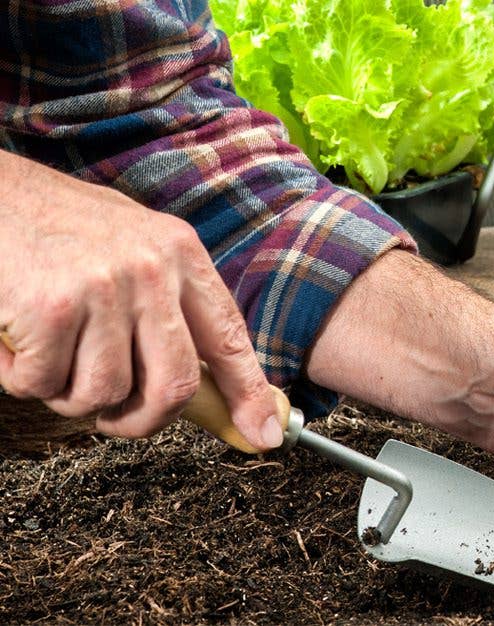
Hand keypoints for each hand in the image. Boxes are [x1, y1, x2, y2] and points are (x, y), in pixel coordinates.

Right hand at [0, 152, 280, 448]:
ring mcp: (102, 288)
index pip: (228, 337)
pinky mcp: (50, 308)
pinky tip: (15, 339)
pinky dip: (21, 378)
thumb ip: (170, 303)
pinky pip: (43, 384)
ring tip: (50, 356)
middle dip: (143, 420)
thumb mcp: (133, 246)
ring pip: (104, 393)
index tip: (264, 434)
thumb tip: (208, 380)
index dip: (249, 393)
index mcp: (180, 253)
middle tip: (114, 417)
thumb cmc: (56, 226)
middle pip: (174, 384)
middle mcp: (150, 269)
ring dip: (69, 395)